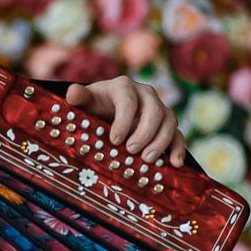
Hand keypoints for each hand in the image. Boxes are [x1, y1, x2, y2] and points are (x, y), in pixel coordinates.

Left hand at [65, 76, 186, 166]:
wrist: (104, 111)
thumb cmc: (93, 107)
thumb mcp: (84, 102)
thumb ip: (78, 97)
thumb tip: (72, 93)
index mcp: (124, 87)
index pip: (129, 101)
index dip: (124, 121)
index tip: (114, 140)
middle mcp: (145, 94)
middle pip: (154, 110)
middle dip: (144, 132)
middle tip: (131, 150)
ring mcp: (159, 109)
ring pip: (169, 121)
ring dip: (161, 141)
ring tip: (147, 160)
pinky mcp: (166, 125)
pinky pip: (178, 134)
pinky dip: (178, 149)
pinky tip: (175, 164)